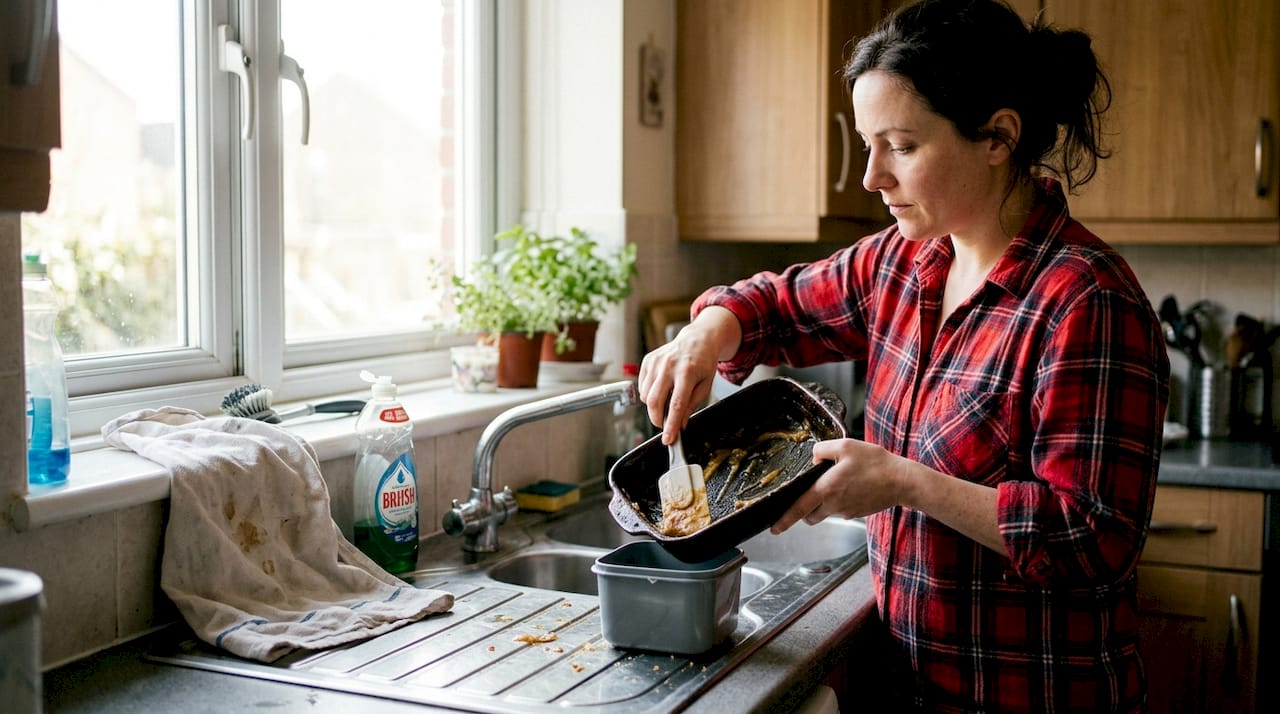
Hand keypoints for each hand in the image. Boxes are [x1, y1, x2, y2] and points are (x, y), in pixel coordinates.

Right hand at [636, 325, 719, 443]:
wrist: (697, 339)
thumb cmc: (703, 363)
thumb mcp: (705, 386)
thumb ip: (691, 406)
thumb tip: (680, 425)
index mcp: (687, 373)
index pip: (676, 405)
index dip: (671, 425)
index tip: (668, 439)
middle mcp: (669, 366)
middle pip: (654, 401)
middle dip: (657, 420)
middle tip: (664, 426)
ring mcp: (656, 362)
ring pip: (645, 396)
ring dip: (654, 407)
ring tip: (667, 400)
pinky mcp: (648, 360)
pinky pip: (642, 386)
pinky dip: (649, 394)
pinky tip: (661, 389)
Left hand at [771, 437, 906, 532]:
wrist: (902, 481)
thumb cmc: (875, 463)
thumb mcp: (846, 446)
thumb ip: (823, 449)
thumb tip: (814, 458)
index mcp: (826, 489)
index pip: (798, 508)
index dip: (784, 520)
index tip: (773, 528)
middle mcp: (834, 505)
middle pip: (810, 515)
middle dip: (804, 510)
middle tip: (807, 495)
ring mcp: (846, 512)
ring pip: (825, 512)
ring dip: (822, 504)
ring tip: (835, 484)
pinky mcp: (857, 513)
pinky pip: (841, 509)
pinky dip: (840, 501)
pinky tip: (852, 486)